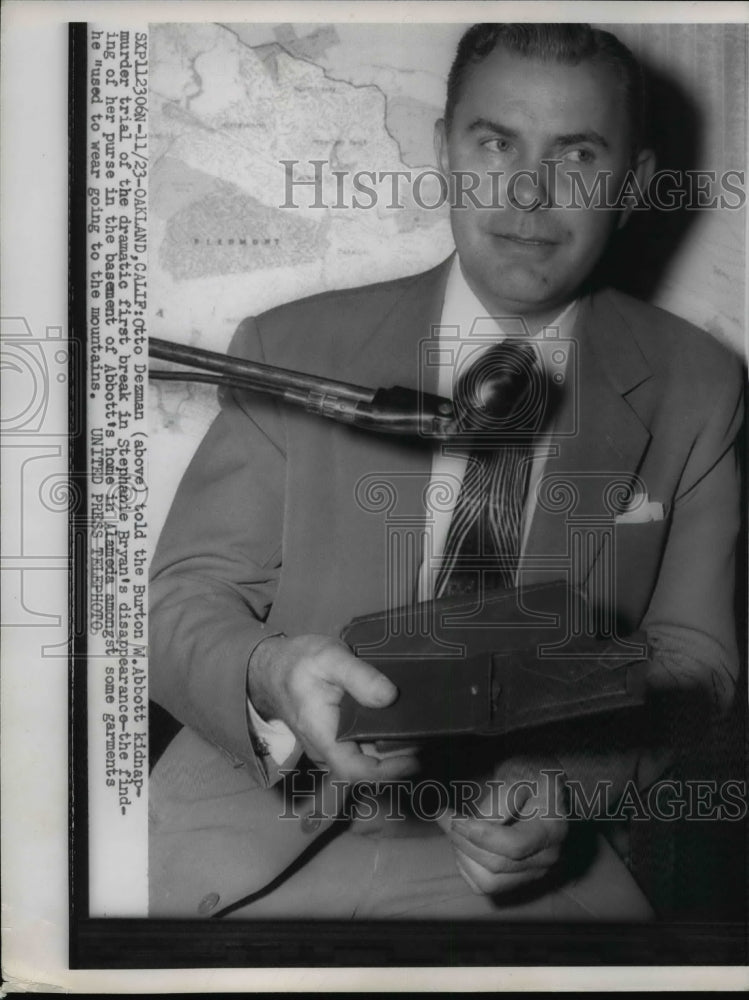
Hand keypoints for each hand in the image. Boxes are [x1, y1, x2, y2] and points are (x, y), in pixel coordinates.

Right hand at [247, 633, 419, 782]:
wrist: (272, 668)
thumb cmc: (298, 662)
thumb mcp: (329, 658)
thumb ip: (359, 676)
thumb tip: (390, 696)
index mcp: (323, 735)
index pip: (356, 771)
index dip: (389, 770)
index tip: (416, 756)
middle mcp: (327, 750)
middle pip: (368, 768)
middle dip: (400, 757)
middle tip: (427, 733)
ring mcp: (332, 748)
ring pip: (367, 760)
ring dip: (394, 750)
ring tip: (419, 728)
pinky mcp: (338, 741)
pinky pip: (363, 750)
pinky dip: (385, 742)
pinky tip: (402, 725)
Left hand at [440, 755, 568, 895]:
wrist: (541, 787)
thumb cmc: (528, 776)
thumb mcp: (517, 775)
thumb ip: (500, 800)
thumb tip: (475, 824)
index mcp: (552, 830)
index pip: (514, 846)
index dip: (481, 835)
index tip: (456, 820)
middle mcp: (548, 858)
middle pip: (497, 864)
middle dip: (463, 841)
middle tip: (443, 817)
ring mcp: (534, 873)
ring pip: (488, 881)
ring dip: (463, 856)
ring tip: (453, 830)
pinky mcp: (518, 880)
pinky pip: (484, 886)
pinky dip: (467, 868)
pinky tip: (462, 845)